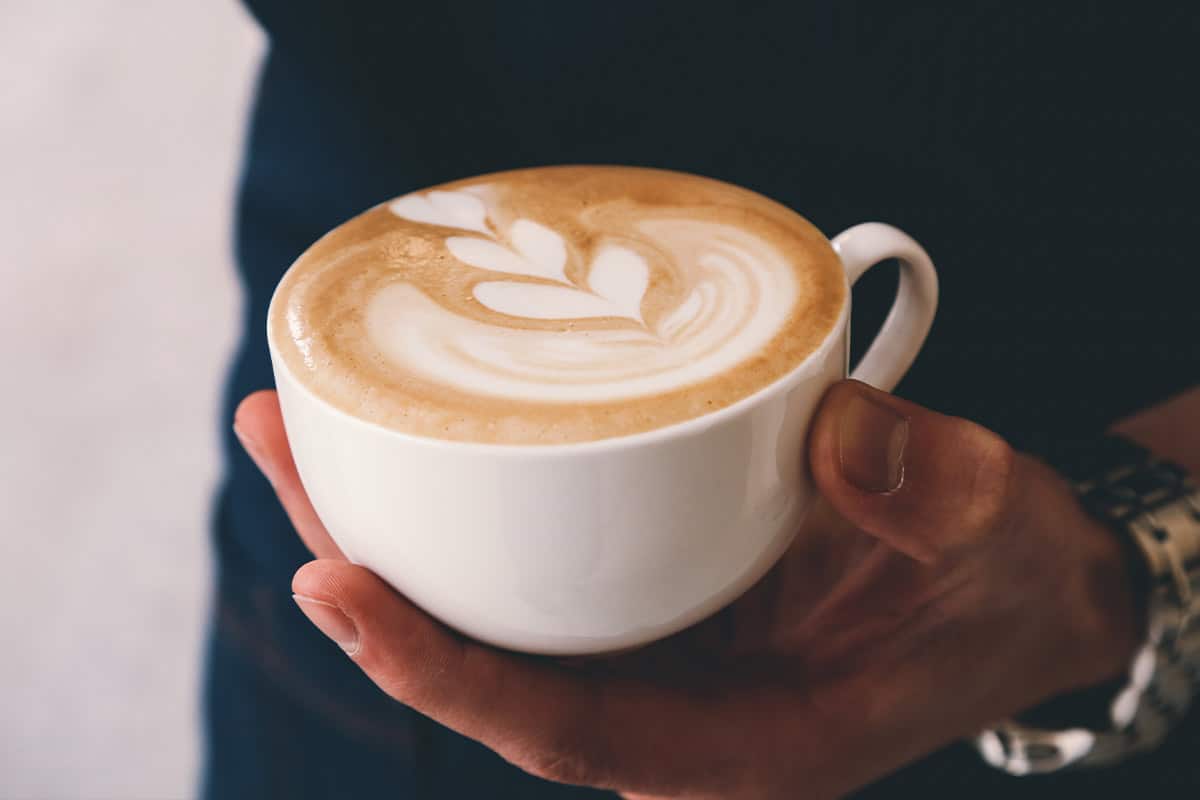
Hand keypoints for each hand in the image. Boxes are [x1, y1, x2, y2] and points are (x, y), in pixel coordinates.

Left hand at [234, 380, 1142, 798]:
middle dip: (361, 573)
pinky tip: (405, 440)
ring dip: (386, 530)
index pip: (559, 730)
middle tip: (277, 441)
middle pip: (482, 666)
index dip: (437, 673)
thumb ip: (932, 494)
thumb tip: (831, 439)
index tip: (333, 586)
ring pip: (490, 616)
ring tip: (299, 425)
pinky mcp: (654, 596)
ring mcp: (657, 653)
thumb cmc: (1002, 582)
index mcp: (746, 743)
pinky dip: (459, 510)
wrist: (1015, 584)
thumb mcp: (996, 531)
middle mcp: (676, 710)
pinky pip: (532, 570)